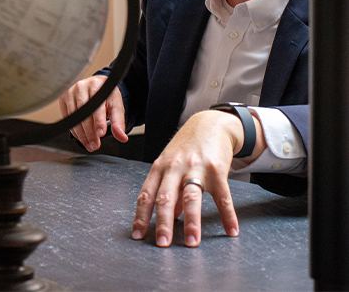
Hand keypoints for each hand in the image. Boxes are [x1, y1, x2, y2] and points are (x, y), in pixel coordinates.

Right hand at [58, 75, 127, 151]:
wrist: (96, 85)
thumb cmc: (106, 97)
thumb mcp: (116, 106)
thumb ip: (119, 122)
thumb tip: (122, 137)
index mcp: (98, 86)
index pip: (97, 106)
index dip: (99, 121)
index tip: (101, 134)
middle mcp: (83, 86)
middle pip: (84, 113)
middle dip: (89, 132)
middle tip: (95, 145)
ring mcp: (71, 91)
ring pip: (74, 117)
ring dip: (81, 134)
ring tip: (89, 144)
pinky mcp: (64, 98)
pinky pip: (67, 118)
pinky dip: (74, 130)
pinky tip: (81, 137)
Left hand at [131, 109, 264, 247]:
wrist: (210, 124)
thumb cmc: (186, 147)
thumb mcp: (171, 165)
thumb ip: (168, 190)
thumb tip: (170, 217)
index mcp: (160, 168)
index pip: (146, 194)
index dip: (141, 216)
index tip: (138, 235)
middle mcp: (174, 168)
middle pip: (165, 197)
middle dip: (163, 222)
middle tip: (162, 244)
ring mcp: (196, 168)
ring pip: (191, 197)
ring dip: (191, 222)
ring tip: (192, 242)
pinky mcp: (217, 169)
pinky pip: (222, 196)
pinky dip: (227, 215)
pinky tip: (231, 231)